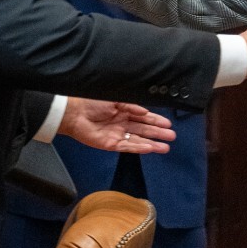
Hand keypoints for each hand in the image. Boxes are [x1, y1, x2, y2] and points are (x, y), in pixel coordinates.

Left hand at [58, 97, 175, 152]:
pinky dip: (139, 148)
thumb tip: (145, 111)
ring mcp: (118, 134)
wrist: (74, 113)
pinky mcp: (111, 144)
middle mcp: (123, 123)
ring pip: (139, 140)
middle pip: (144, 129)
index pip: (144, 116)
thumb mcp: (114, 99)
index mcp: (124, 110)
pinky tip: (150, 148)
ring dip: (152, 144)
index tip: (168, 124)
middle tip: (172, 136)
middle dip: (158, 133)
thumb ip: (130, 104)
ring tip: (166, 147)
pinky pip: (128, 147)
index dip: (156, 120)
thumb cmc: (91, 102)